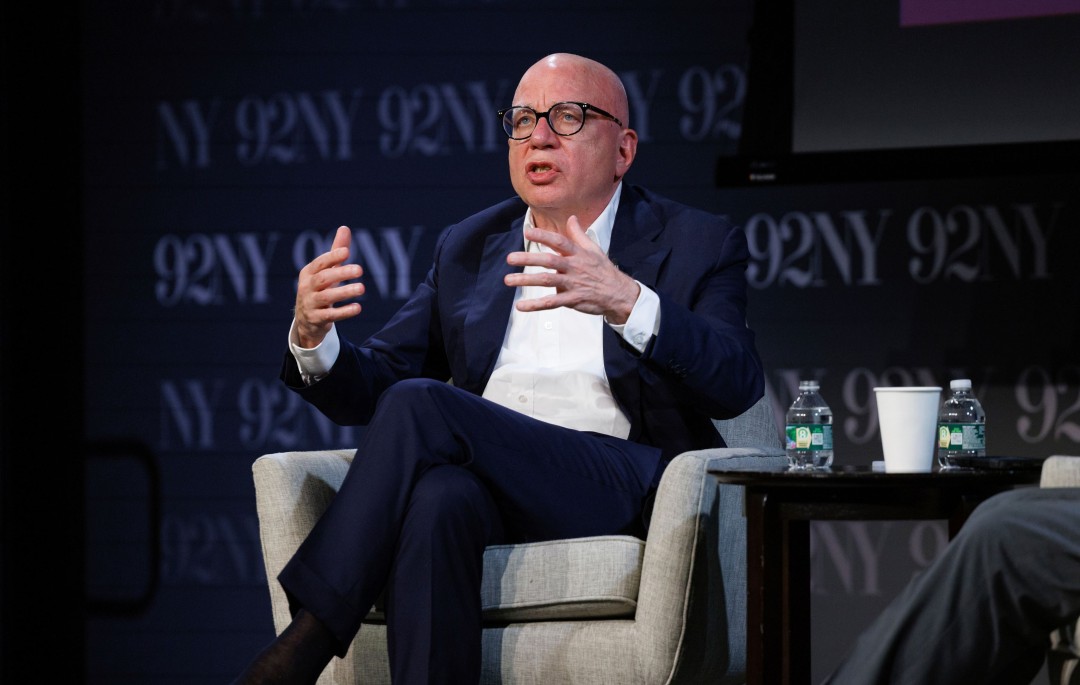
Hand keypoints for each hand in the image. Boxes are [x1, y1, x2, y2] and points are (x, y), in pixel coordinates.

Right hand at [294, 225, 364, 347]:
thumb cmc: (319, 289)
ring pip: (327, 297)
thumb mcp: (326, 271)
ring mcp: (310, 304)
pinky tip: (357, 308)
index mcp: (309, 272)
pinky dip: (344, 312)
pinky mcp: (317, 319)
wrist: (307, 320)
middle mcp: (307, 287)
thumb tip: (344, 228)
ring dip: (344, 292)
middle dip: (341, 273)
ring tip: (362, 288)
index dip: (332, 257)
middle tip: (360, 270)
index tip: (347, 252)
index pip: (320, 263)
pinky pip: (330, 315)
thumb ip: (336, 252)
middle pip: (323, 279)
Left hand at [504, 215, 639, 323]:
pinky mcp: (573, 300)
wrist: (619, 294)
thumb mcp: (594, 250)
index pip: (559, 242)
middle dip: (529, 258)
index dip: (544, 236)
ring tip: (509, 280)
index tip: (527, 232)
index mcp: (578, 254)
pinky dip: (536, 305)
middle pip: (549, 261)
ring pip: (547, 281)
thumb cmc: (603, 270)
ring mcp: (573, 284)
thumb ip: (579, 234)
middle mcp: (574, 267)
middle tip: (510, 258)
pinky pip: (552, 302)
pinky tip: (521, 305)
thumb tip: (572, 218)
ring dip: (527, 280)